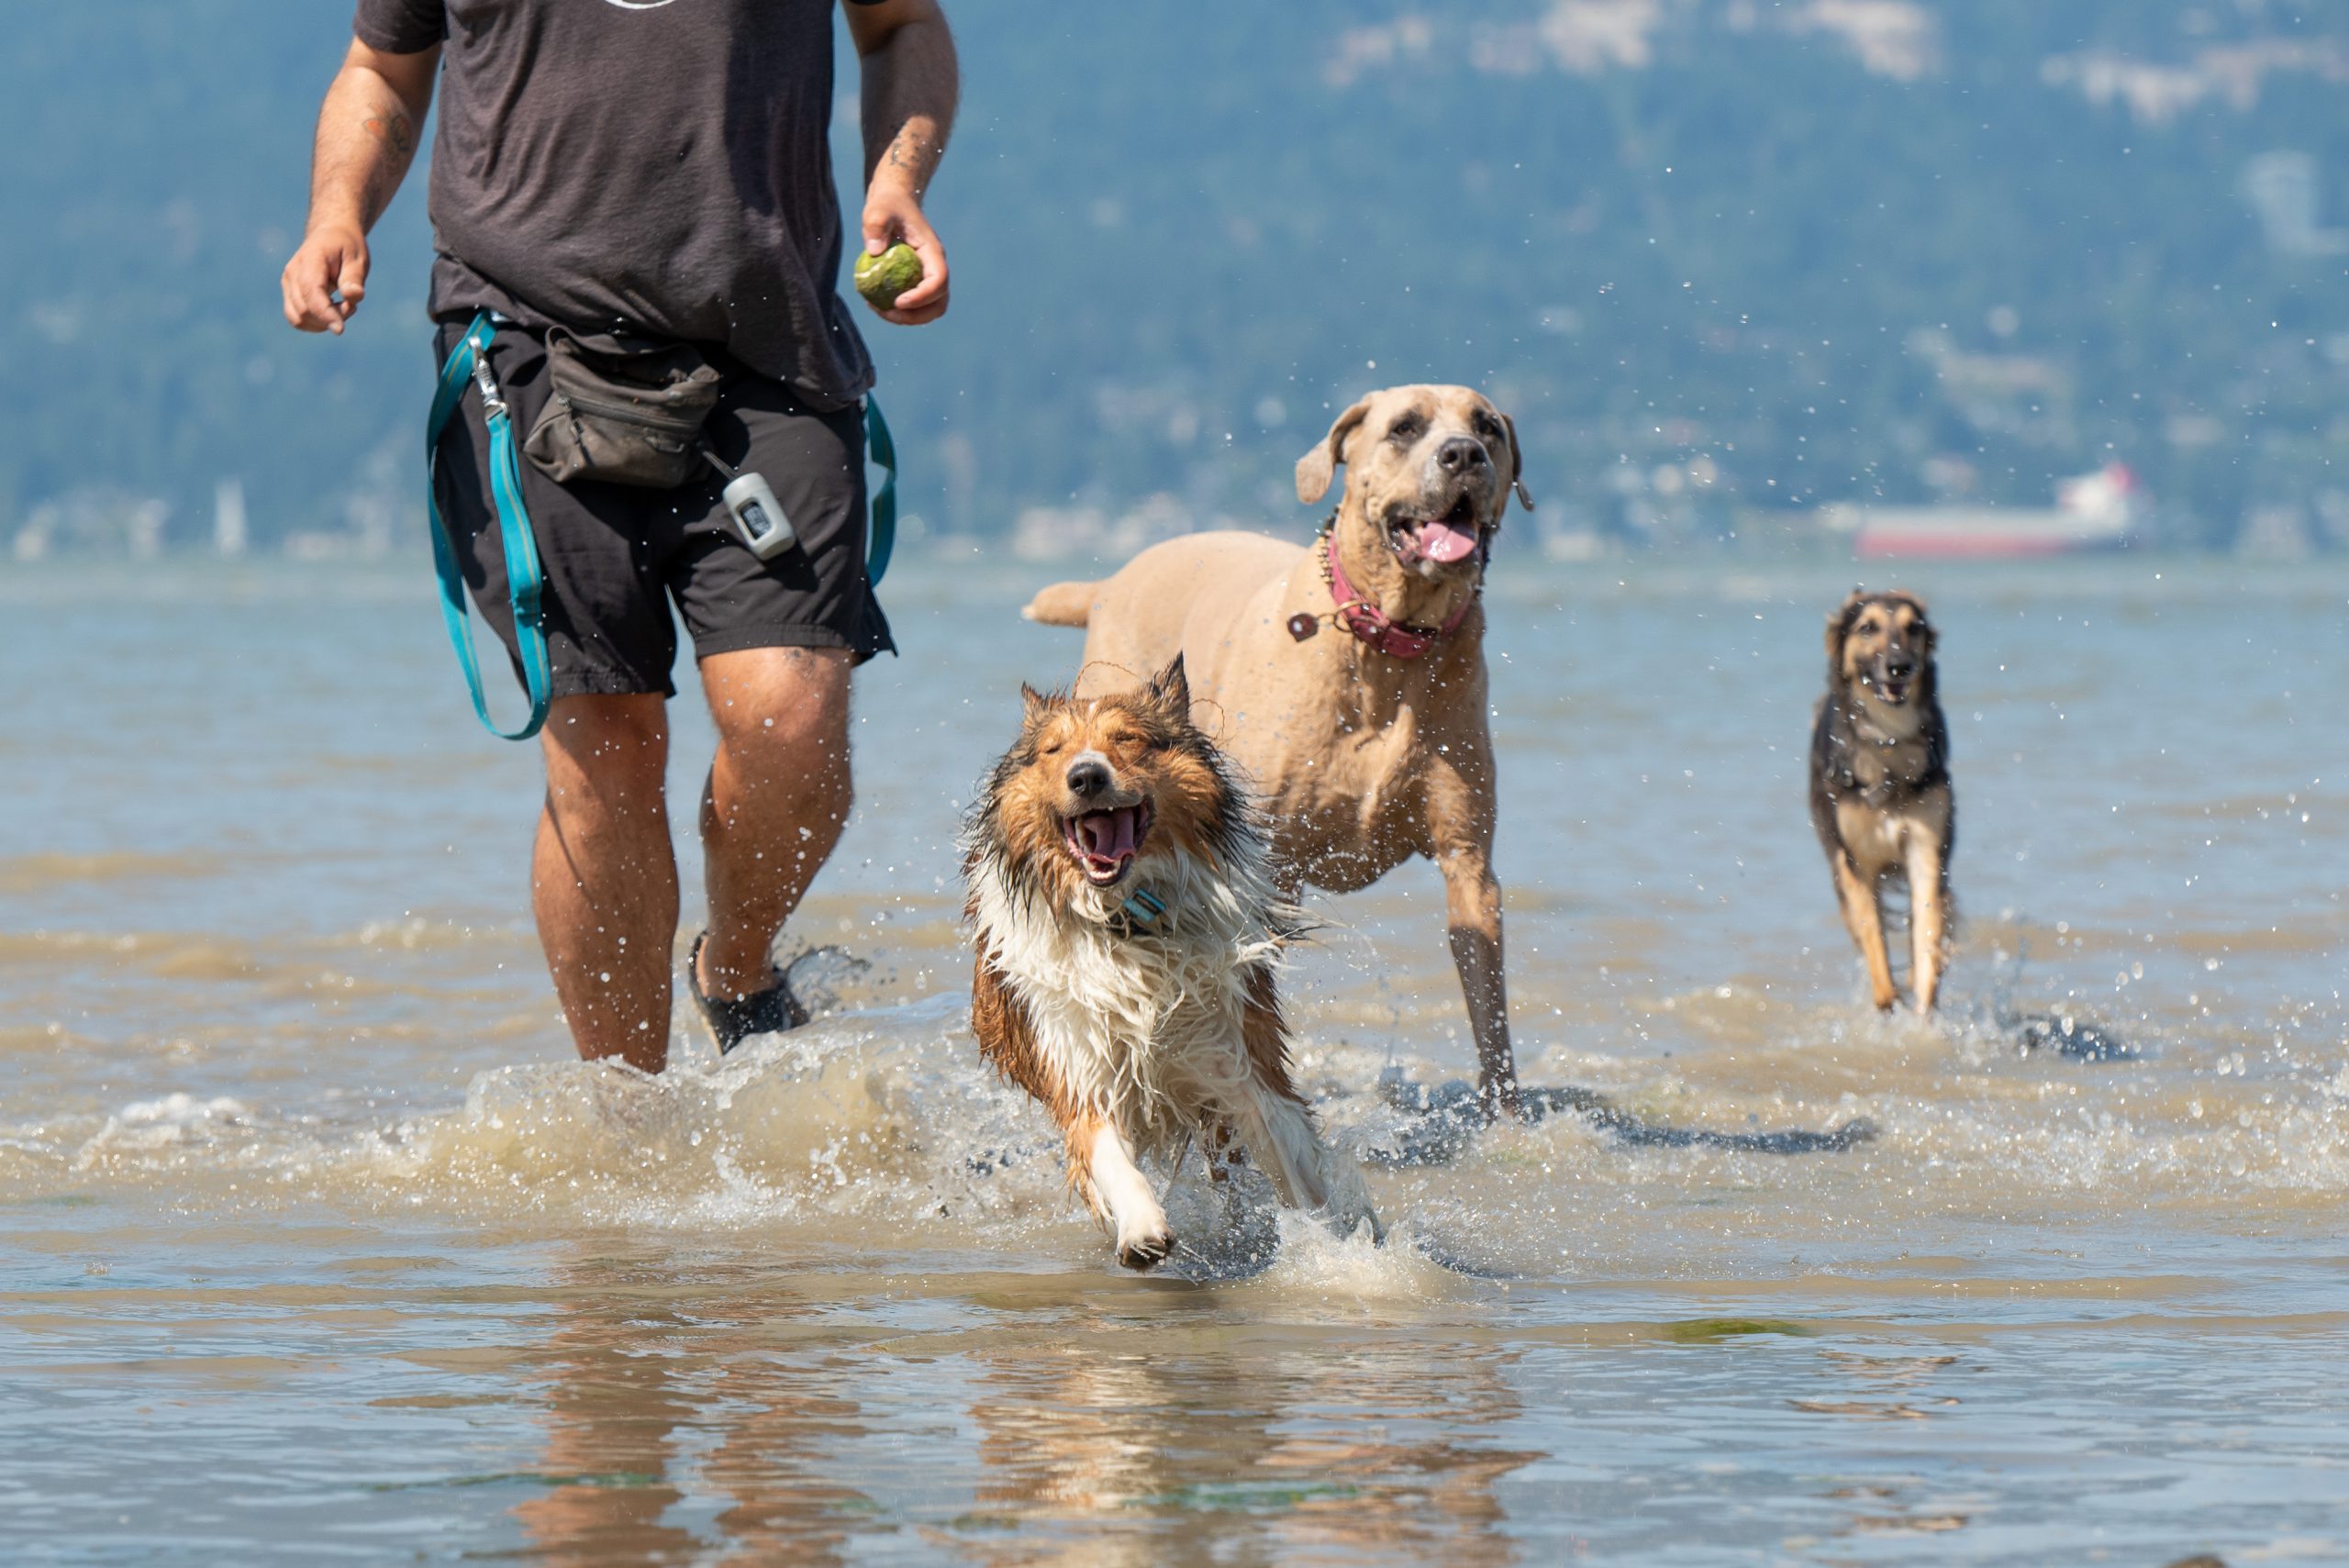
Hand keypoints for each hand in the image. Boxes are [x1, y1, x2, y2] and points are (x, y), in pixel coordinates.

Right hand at [282, 224, 369, 333]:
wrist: (330, 235)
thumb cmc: (346, 247)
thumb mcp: (357, 258)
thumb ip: (354, 278)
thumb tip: (353, 297)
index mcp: (310, 259)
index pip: (311, 292)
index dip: (325, 313)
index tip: (341, 329)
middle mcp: (292, 272)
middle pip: (304, 310)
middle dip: (331, 318)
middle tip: (352, 306)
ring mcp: (287, 283)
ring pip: (298, 318)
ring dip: (323, 323)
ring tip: (343, 307)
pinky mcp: (289, 293)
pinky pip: (297, 319)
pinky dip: (316, 323)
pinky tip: (332, 312)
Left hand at [860, 182, 948, 325]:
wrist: (894, 205)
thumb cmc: (887, 206)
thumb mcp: (877, 209)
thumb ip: (876, 225)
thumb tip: (875, 252)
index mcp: (932, 252)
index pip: (939, 280)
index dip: (922, 296)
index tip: (897, 301)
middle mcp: (935, 268)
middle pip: (939, 303)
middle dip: (916, 316)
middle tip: (887, 311)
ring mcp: (927, 277)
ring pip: (929, 310)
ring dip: (907, 318)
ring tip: (879, 309)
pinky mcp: (916, 283)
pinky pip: (914, 307)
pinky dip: (898, 312)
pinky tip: (875, 303)